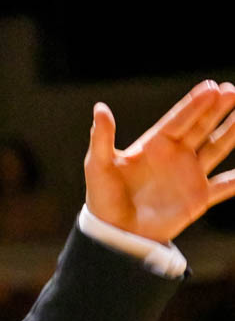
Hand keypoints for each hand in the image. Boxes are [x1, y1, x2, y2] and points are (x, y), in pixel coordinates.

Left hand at [85, 79, 234, 241]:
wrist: (115, 232)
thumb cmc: (102, 196)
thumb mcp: (98, 165)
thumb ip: (102, 138)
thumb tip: (100, 108)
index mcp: (154, 144)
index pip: (178, 119)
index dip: (195, 104)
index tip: (211, 87)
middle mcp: (175, 155)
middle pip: (200, 127)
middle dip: (216, 109)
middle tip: (231, 90)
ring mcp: (188, 176)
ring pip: (215, 148)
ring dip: (230, 132)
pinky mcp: (197, 199)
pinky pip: (223, 187)